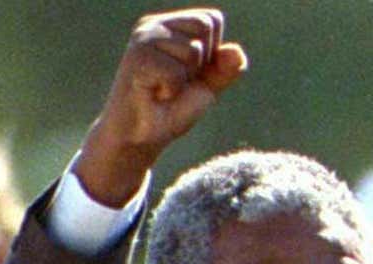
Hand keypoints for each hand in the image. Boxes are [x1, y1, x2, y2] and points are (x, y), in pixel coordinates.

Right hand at [75, 8, 246, 205]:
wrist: (142, 135)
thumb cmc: (173, 107)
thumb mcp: (208, 86)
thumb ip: (226, 69)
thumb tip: (236, 51)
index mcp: (170, 25)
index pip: (212, 19)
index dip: (213, 52)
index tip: (190, 72)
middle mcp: (154, 25)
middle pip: (204, 28)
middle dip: (200, 63)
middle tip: (175, 81)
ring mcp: (143, 39)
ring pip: (192, 51)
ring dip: (184, 79)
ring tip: (163, 88)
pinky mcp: (136, 58)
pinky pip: (175, 73)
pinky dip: (172, 90)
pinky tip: (154, 93)